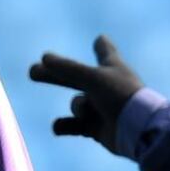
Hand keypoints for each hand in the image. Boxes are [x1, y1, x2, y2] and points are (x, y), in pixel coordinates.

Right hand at [29, 35, 143, 153]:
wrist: (137, 130)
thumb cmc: (119, 96)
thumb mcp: (92, 77)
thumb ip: (67, 68)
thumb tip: (44, 57)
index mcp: (112, 67)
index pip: (105, 51)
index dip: (101, 46)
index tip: (100, 40)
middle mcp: (107, 86)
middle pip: (74, 77)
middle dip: (54, 74)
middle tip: (32, 71)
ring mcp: (102, 107)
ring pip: (77, 104)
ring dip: (78, 107)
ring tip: (86, 112)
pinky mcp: (98, 128)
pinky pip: (74, 125)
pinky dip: (65, 126)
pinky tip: (57, 126)